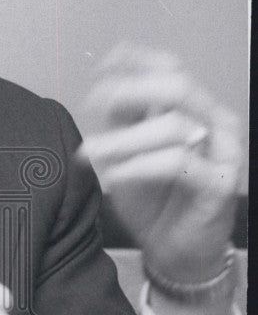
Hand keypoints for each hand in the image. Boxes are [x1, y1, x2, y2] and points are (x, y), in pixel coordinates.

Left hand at [79, 44, 242, 282]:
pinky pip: (177, 162)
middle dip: (127, 92)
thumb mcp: (128, 154)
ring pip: (173, 124)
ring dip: (122, 138)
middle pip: (175, 85)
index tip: (100, 71)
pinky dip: (138, 166)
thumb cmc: (154, 202)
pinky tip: (114, 176)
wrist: (178, 253)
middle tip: (93, 110)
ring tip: (91, 153)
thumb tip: (100, 90)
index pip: (170, 67)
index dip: (135, 61)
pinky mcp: (220, 183)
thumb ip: (121, 123)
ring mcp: (223, 151)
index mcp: (193, 110)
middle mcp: (214, 122)